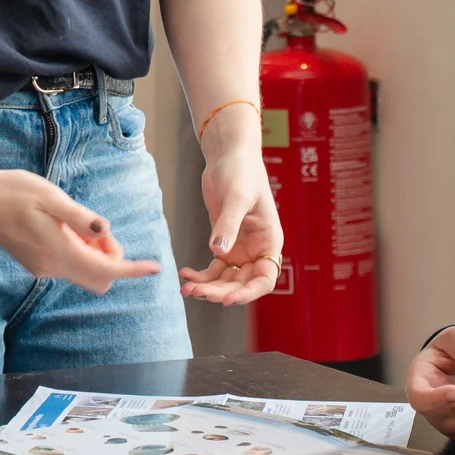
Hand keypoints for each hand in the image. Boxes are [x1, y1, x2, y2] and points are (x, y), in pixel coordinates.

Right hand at [0, 169, 163, 293]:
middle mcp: (52, 267)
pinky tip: (66, 228)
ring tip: (78, 222)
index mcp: (59, 251)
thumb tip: (105, 231)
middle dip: (111, 259)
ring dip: (94, 254)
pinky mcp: (36, 264)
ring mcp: (42, 269)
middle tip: (97, 228)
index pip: (107, 270)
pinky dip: (79, 252)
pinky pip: (69, 266)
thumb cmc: (15, 191)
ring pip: (84, 272)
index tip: (155, 267)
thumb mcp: (50, 196)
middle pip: (99, 279)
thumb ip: (79, 217)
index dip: (133, 269)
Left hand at [178, 106, 282, 304]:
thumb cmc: (241, 171)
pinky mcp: (223, 243)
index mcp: (269, 241)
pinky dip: (200, 274)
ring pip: (225, 279)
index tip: (228, 299)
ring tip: (185, 286)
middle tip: (195, 291)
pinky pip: (213, 268)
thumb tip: (218, 252)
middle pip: (241, 283)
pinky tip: (185, 273)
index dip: (249, 292)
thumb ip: (228, 225)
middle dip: (220, 291)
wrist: (228, 155)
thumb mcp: (236, 197)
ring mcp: (240, 248)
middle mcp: (257, 249)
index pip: (265, 278)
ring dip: (207, 286)